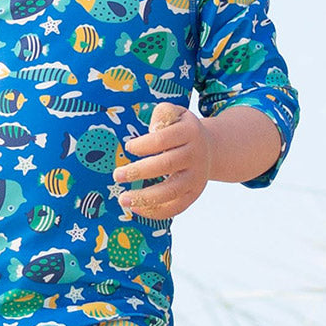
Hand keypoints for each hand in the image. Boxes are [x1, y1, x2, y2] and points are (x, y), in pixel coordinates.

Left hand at [113, 104, 212, 218]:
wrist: (209, 148)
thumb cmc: (181, 129)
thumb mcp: (176, 113)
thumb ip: (163, 114)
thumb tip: (153, 130)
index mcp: (190, 132)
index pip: (164, 139)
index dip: (144, 144)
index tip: (128, 148)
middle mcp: (195, 155)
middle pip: (167, 165)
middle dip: (139, 171)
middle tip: (116, 175)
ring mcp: (196, 177)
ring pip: (172, 191)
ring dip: (145, 198)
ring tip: (122, 199)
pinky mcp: (194, 194)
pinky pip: (176, 207)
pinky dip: (156, 212)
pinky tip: (136, 209)